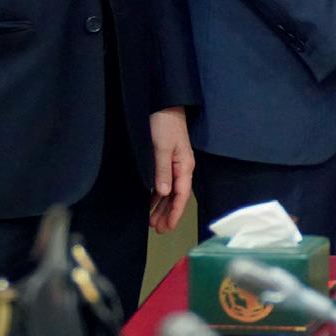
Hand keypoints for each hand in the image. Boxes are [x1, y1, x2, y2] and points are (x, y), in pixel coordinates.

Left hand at [148, 107, 194, 231]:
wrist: (164, 105)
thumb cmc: (164, 125)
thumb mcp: (162, 147)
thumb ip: (162, 170)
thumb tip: (163, 193)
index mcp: (184, 166)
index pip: (181, 195)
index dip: (174, 212)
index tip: (167, 227)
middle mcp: (181, 168)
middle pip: (176, 196)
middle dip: (167, 214)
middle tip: (158, 230)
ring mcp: (174, 164)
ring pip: (169, 191)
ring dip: (161, 207)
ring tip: (152, 221)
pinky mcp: (165, 160)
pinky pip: (163, 183)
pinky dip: (157, 195)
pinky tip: (150, 202)